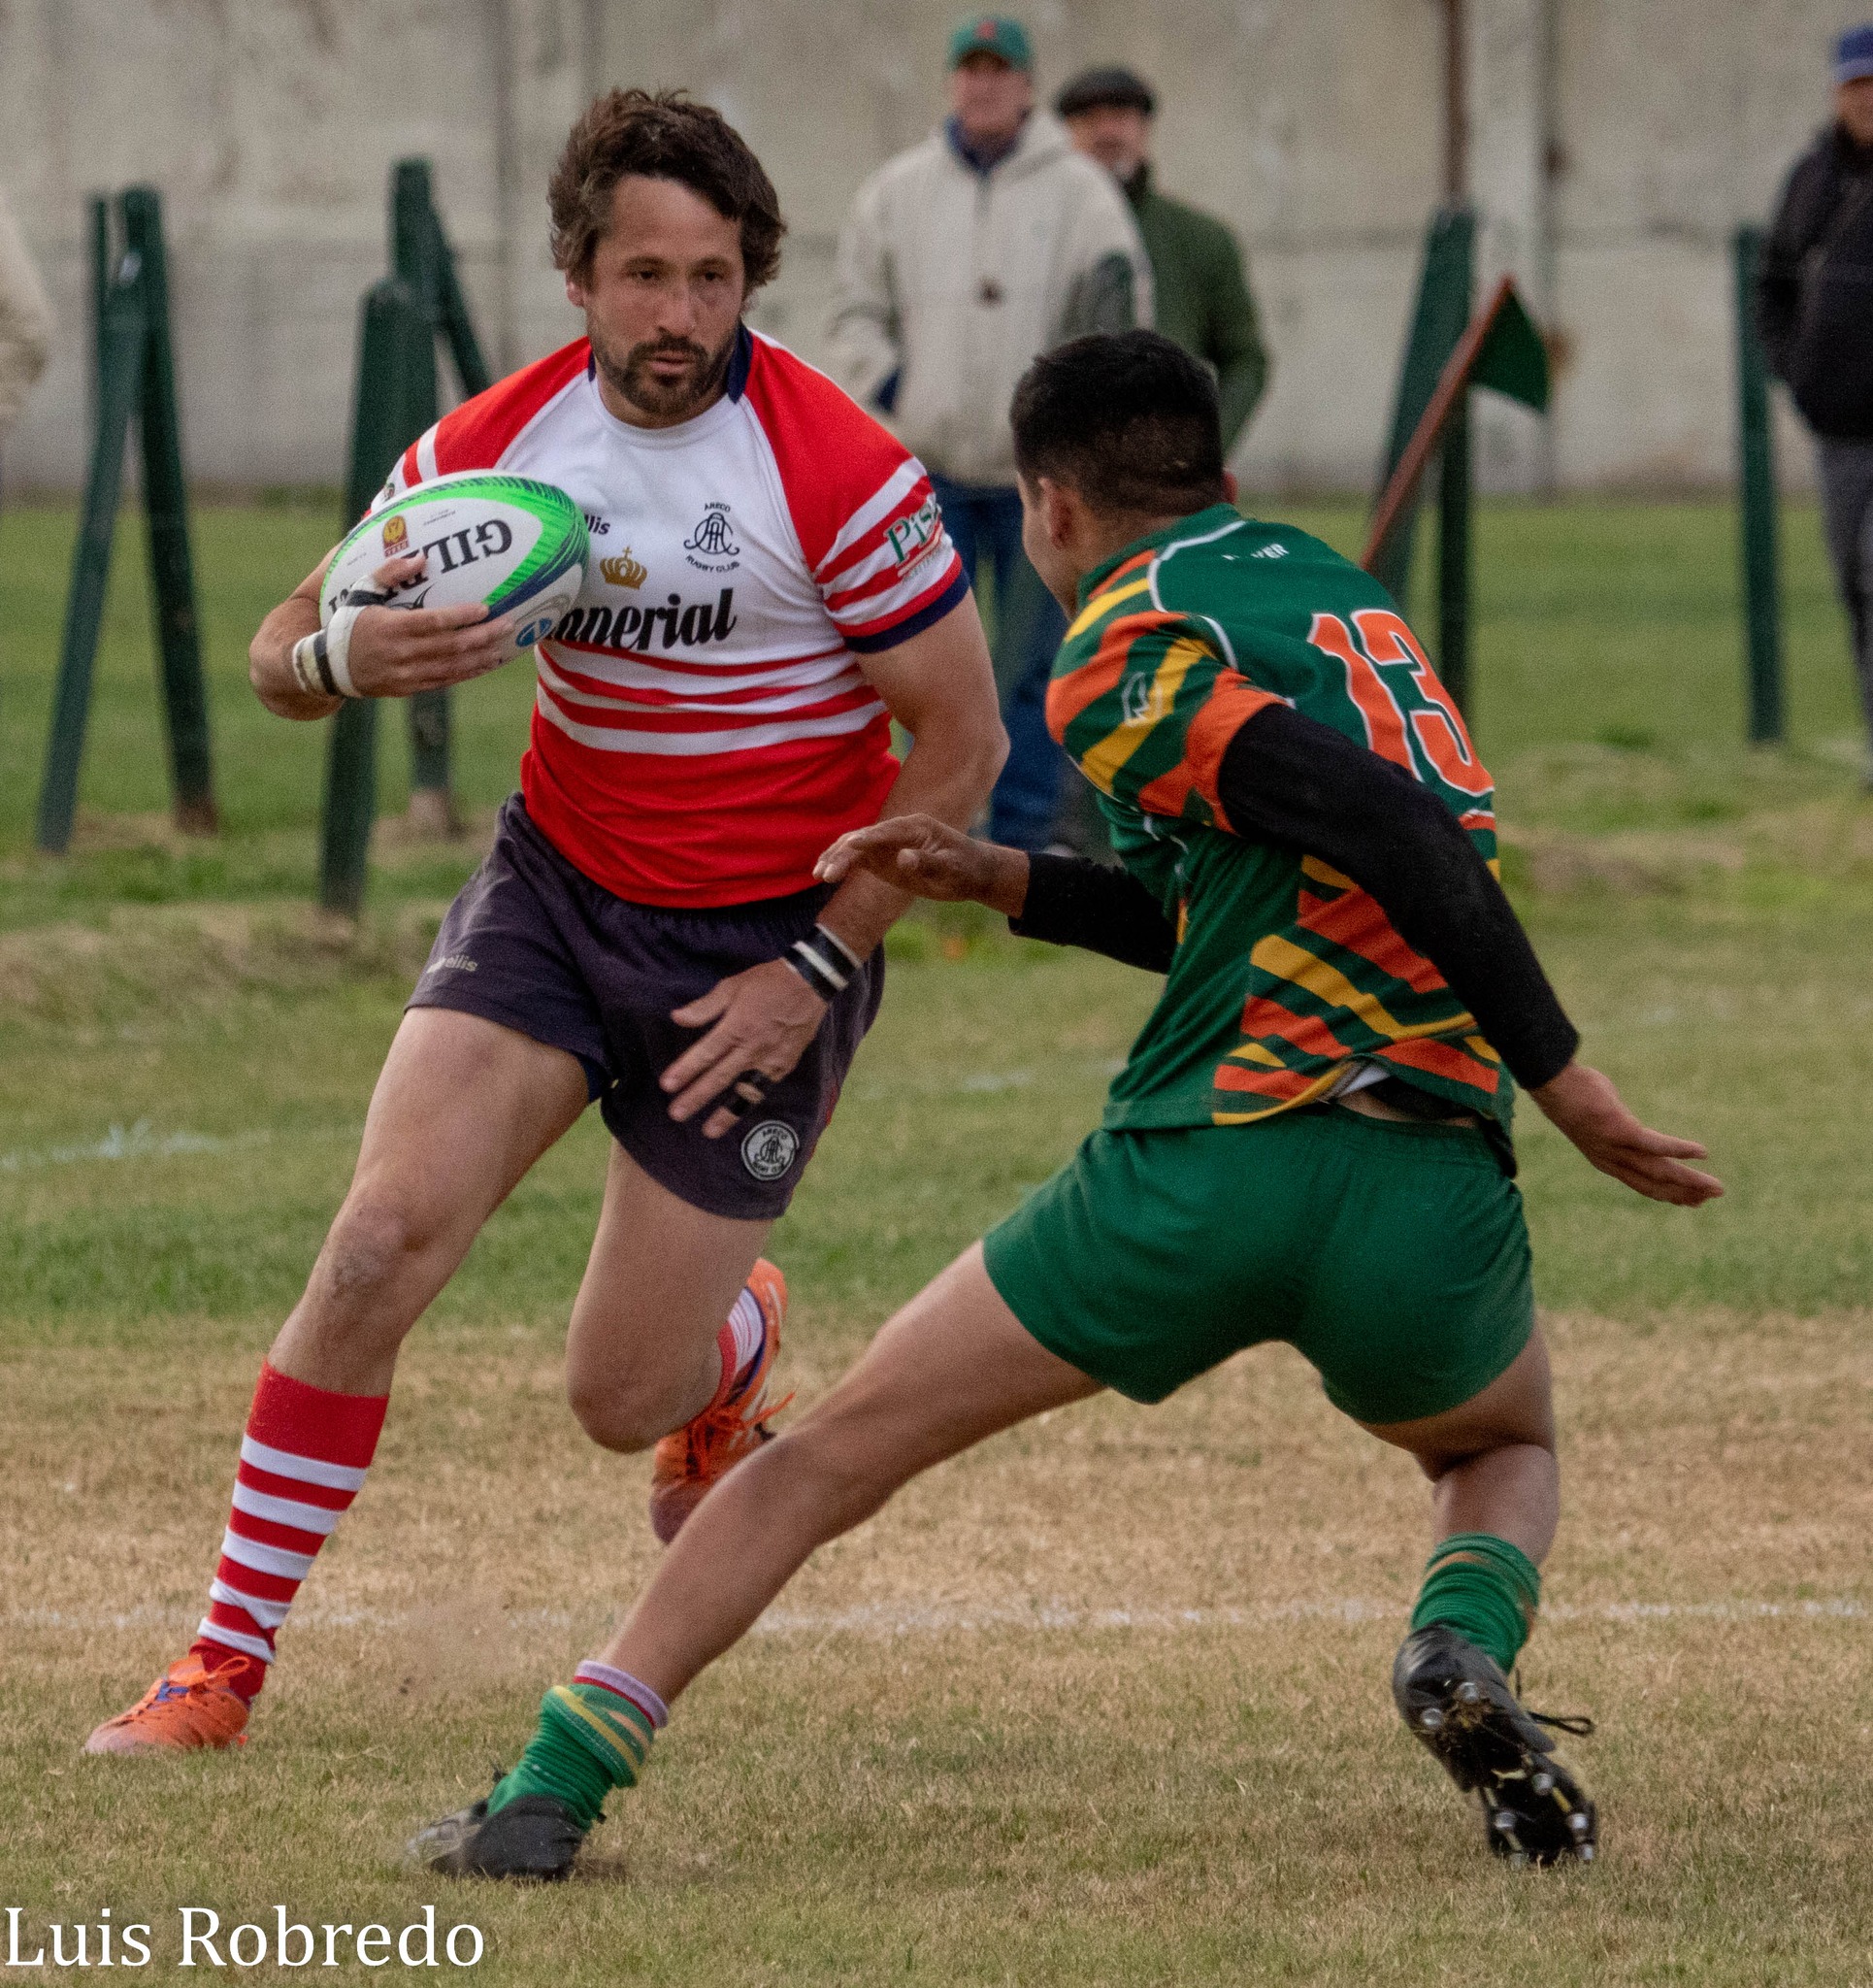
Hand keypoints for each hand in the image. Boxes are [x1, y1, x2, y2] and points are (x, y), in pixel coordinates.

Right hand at [340, 554, 514, 696]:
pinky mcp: (410, 688)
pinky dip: (467, 673)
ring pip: (452, 667)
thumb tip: (421, 558)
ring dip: (481, 657)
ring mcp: (407, 674)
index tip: (485, 608)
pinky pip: (445, 681)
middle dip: (483, 636)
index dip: (461, 617)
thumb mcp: (361, 591)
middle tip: (508, 624)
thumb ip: (390, 573)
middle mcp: (401, 653)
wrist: (330, 666)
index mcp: (391, 627)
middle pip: (451, 646)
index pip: (433, 622)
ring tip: (504, 647)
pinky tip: (484, 664)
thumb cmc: (348, 623)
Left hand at [661, 959, 828, 1137]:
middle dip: (697, 1098)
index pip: (706, 1054)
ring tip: (709, 1131)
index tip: (667, 1085)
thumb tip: (677, 1018)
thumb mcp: (732, 986)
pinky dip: (750, 1101)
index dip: (685, 1070)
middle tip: (677, 1114)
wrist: (809, 984)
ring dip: (726, 1113)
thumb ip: (704, 1007)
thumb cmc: (767, 983)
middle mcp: (752, 1048)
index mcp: (737, 1027)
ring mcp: (771, 1060)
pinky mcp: (785, 1065)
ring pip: (745, 1091)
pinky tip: (739, 1111)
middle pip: (720, 1077)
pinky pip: (764, 1088)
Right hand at [816, 814, 1028, 915]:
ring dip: (836, 859)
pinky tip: (824, 875)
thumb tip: (903, 859)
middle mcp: (897, 832)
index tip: (849, 846)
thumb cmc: (967, 869)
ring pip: (854, 847)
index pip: (886, 831)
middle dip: (844, 854)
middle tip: (827, 874)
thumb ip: (928, 863)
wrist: (973, 872)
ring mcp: (887, 845)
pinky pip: (856, 859)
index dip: (867, 839)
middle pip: (864, 838)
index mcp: (915, 827)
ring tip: (820, 876)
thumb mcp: (952, 868)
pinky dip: (840, 866)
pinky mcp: (883, 858)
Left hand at [1529, 1062, 1723, 1205]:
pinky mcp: (1619, 1130)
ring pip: (1658, 1170)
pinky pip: (1655, 1144)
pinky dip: (1679, 1149)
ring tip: (1715, 1187)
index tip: (1691, 1201)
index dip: (1668, 1194)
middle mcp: (1611, 1160)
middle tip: (1713, 1196)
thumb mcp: (1601, 1119)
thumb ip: (1620, 1128)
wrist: (1553, 1082)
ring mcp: (1615, 1147)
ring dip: (1689, 1180)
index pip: (1643, 1185)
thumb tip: (1630, 1124)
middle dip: (1685, 1192)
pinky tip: (1702, 1152)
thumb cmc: (1578, 1094)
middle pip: (1654, 1184)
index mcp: (1607, 1160)